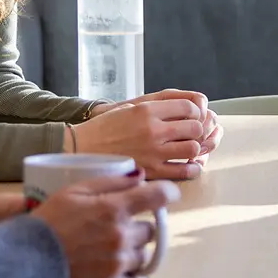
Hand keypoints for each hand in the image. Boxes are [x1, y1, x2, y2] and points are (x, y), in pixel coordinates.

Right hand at [32, 171, 179, 277]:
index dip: (168, 193)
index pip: (157, 196)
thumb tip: (140, 177)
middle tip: (120, 227)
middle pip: (150, 231)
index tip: (169, 195)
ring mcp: (118, 264)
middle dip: (139, 227)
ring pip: (145, 256)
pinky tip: (126, 271)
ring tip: (115, 249)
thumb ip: (110, 182)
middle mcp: (121, 237)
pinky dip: (136, 277)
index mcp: (113, 209)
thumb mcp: (74, 191)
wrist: (26, 261)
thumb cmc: (48, 221)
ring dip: (135, 251)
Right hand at [70, 93, 212, 178]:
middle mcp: (153, 130)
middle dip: (196, 129)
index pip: (189, 106)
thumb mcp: (128, 107)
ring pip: (193, 149)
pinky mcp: (151, 172)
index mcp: (146, 110)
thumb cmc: (103, 128)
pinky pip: (184, 171)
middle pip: (195, 127)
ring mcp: (153, 152)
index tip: (191, 116)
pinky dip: (191, 169)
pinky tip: (186, 166)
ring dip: (193, 148)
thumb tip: (184, 106)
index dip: (195, 111)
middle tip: (189, 133)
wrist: (81, 149)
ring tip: (185, 149)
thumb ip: (155, 105)